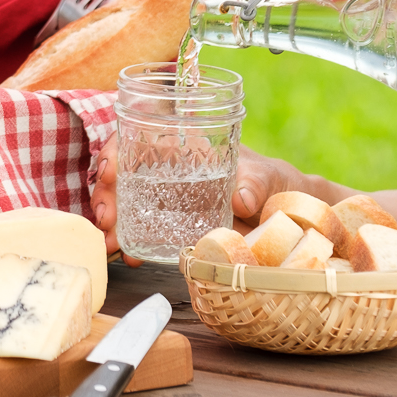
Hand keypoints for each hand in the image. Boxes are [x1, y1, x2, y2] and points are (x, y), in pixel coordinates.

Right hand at [90, 142, 312, 262]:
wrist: (290, 219)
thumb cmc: (275, 184)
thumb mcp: (268, 177)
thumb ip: (256, 182)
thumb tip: (243, 197)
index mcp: (185, 148)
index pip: (138, 139)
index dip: (115, 151)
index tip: (109, 171)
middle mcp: (168, 173)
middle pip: (122, 175)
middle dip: (106, 195)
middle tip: (106, 219)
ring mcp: (168, 203)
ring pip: (126, 205)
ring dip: (112, 223)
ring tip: (111, 243)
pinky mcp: (174, 231)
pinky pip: (144, 233)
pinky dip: (131, 244)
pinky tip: (130, 257)